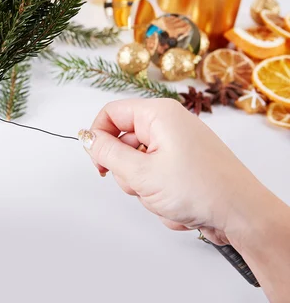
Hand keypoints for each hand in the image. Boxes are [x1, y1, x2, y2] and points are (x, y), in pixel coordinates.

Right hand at [80, 98, 265, 244]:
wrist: (243, 215)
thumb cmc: (200, 189)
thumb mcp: (141, 173)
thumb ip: (107, 153)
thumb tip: (86, 138)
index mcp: (158, 114)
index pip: (111, 113)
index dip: (98, 137)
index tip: (98, 164)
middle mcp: (169, 124)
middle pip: (123, 142)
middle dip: (127, 171)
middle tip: (143, 185)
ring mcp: (178, 146)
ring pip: (138, 165)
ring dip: (144, 188)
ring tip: (165, 198)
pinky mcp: (184, 165)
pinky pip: (156, 177)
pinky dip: (159, 194)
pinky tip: (178, 205)